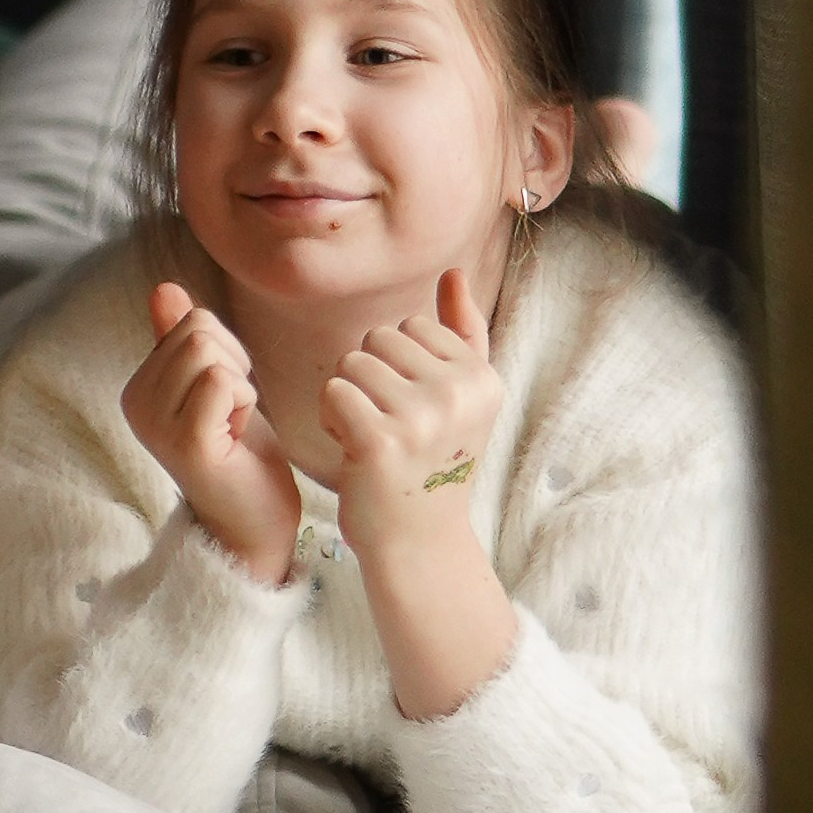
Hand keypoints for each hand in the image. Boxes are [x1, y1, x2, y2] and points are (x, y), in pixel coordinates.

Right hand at [121, 283, 301, 584]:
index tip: (223, 403)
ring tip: (232, 426)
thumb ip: (183, 340)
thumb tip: (164, 288)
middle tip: (232, 415)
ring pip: (210, 352)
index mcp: (138, 386)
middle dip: (234, 365)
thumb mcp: (212, 386)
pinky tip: (237, 436)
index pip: (192, 320)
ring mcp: (156, 422)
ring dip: (241, 386)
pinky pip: (223, 382)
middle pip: (201, 331)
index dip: (226, 354)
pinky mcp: (184, 440)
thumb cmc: (238, 455)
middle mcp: (135, 402)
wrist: (251, 522)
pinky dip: (245, 402)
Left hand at [319, 268, 504, 569]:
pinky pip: (332, 392)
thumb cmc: (430, 462)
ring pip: (350, 364)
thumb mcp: (460, 398)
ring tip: (369, 437)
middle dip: (368, 378)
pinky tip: (351, 449)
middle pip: (377, 339)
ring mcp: (421, 418)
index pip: (411, 326)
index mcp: (482, 378)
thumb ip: (462, 332)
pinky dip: (330, 418)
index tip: (411, 408)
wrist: (417, 540)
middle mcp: (459, 394)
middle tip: (387, 425)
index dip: (397, 364)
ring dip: (346, 399)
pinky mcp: (380, 441)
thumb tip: (453, 273)